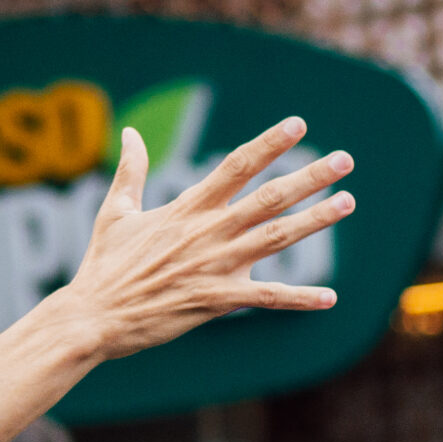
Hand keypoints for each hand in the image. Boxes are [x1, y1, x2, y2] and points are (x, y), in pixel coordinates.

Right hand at [51, 121, 351, 362]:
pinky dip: (300, 299)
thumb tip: (131, 131)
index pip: (237, 166)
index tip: (297, 125)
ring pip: (277, 238)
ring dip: (316, 220)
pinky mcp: (217, 300)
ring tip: (347, 201)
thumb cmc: (103, 265)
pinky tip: (331, 297)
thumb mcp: (115, 212)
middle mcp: (209, 232)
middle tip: (345, 160)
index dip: (269, 143)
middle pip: (270, 197)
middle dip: (310, 176)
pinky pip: (268, 299)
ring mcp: (216, 266)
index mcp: (188, 208)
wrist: (95, 316)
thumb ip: (131, 170)